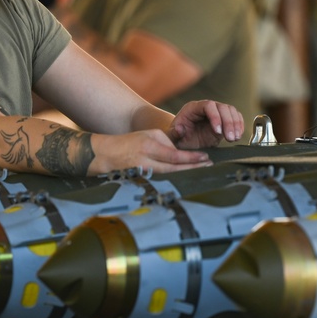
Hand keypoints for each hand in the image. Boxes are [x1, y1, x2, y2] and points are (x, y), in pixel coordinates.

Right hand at [90, 130, 213, 173]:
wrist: (106, 155)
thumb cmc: (130, 142)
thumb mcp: (148, 135)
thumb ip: (166, 143)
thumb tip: (181, 155)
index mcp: (148, 147)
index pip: (175, 155)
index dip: (191, 158)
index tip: (206, 157)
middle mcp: (146, 162)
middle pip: (175, 169)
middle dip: (193, 168)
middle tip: (209, 166)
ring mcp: (143, 174)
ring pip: (170, 177)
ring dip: (186, 175)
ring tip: (201, 172)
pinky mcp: (141, 182)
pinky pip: (162, 181)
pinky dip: (175, 180)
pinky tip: (185, 179)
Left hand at [166, 100, 244, 149]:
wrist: (184, 143)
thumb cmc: (178, 139)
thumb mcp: (173, 138)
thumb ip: (174, 134)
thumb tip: (180, 129)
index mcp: (193, 108)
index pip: (208, 105)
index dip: (215, 117)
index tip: (218, 132)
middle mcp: (206, 108)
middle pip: (222, 107)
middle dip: (228, 122)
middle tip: (230, 138)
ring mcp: (216, 113)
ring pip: (231, 111)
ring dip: (235, 124)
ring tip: (234, 138)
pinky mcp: (224, 121)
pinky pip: (235, 117)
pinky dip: (239, 125)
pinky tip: (238, 135)